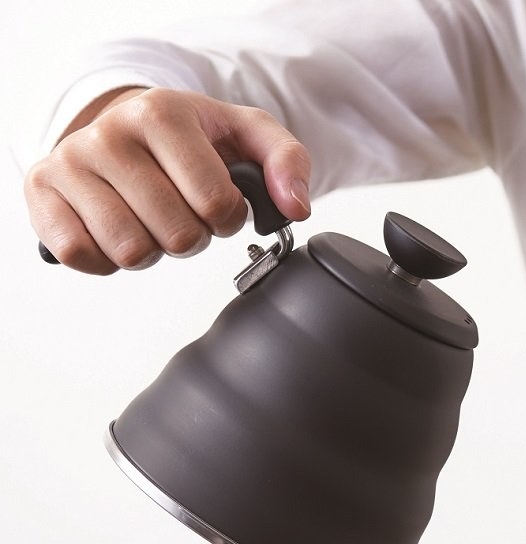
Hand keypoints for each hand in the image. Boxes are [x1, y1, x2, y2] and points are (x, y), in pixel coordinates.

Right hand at [25, 87, 310, 274]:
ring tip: (150, 220)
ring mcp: (69, 162)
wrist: (125, 126)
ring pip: (131, 251)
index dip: (227, 217)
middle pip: (176, 235)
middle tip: (181, 213)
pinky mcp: (42, 193)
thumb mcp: (247, 135)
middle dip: (191, 237)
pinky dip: (108, 259)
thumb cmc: (192, 139)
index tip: (217, 202)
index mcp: (162, 113)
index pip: (216, 204)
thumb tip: (296, 207)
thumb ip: (286, 162)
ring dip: (152, 250)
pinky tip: (116, 230)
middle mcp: (108, 132)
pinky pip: (82, 255)